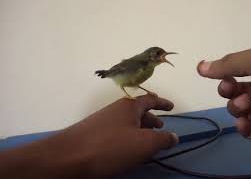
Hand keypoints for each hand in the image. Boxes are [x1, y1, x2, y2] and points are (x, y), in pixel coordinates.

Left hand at [0, 94, 178, 177]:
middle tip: (161, 127)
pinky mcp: (95, 133)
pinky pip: (118, 131)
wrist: (69, 156)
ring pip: (128, 122)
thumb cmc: (111, 146)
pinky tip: (129, 148)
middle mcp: (116, 109)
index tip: (172, 107)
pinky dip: (129, 136)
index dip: (163, 103)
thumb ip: (163, 139)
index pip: (150, 100)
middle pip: (139, 111)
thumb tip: (174, 137)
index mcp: (129, 106)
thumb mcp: (144, 143)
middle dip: (152, 119)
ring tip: (148, 140)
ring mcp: (104, 121)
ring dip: (141, 129)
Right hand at [197, 35, 250, 154]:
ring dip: (235, 109)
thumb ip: (228, 65)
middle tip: (232, 91)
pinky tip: (242, 124)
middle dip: (229, 93)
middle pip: (239, 94)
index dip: (226, 77)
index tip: (217, 78)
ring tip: (243, 106)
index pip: (240, 75)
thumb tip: (200, 66)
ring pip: (244, 114)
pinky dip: (244, 131)